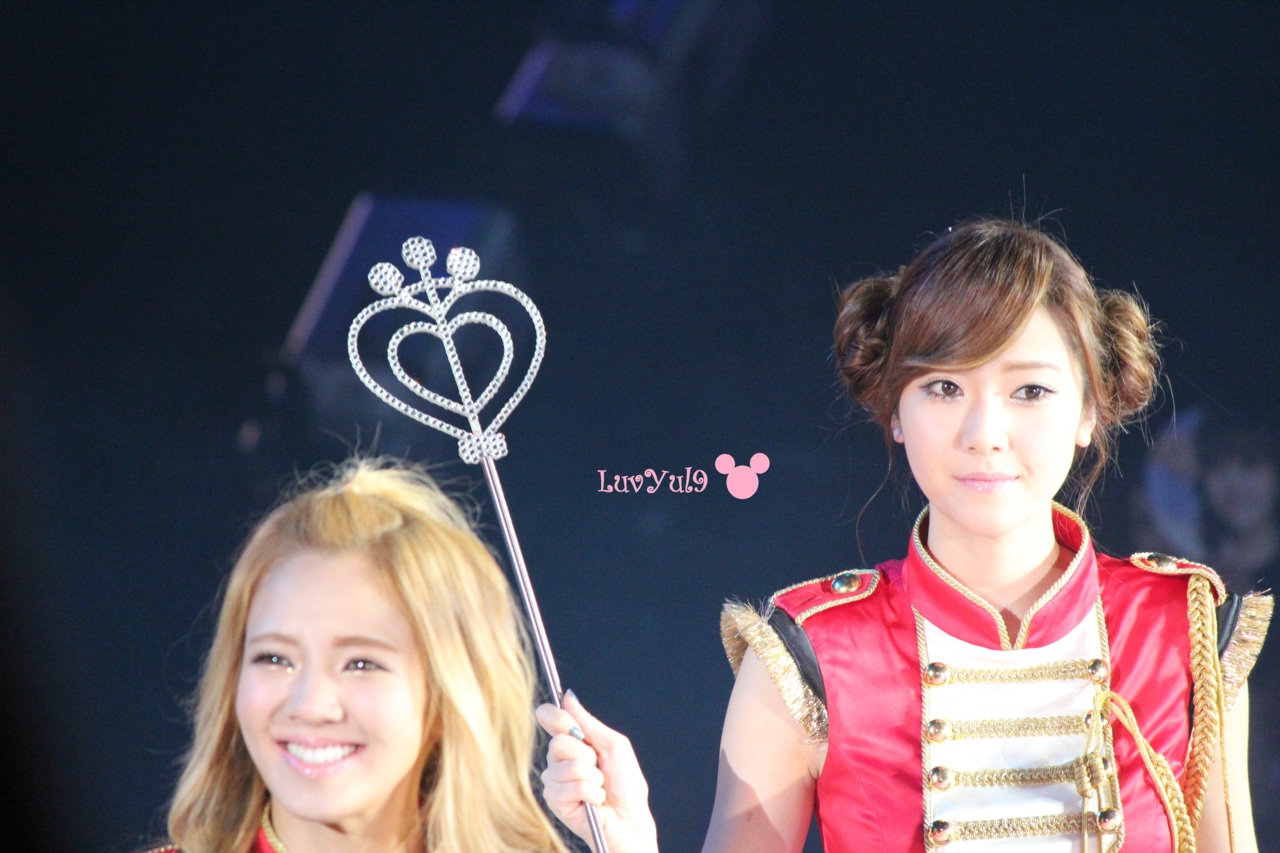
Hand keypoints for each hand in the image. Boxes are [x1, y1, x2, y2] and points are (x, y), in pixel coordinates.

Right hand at [537, 691, 659, 852]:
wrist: (630, 819)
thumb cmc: (626, 785)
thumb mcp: (614, 746)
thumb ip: (589, 723)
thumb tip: (568, 697)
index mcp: (572, 741)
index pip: (549, 717)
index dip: (555, 716)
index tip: (567, 722)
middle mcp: (558, 759)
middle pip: (559, 742)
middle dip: (587, 755)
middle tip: (598, 767)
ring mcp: (554, 780)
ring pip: (569, 767)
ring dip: (593, 778)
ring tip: (599, 787)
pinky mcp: (554, 801)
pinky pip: (572, 787)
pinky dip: (592, 793)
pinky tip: (595, 801)